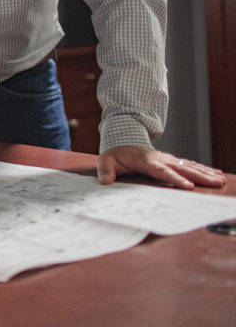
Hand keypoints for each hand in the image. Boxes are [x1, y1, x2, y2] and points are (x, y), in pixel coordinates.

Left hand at [97, 146, 226, 189]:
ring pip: (188, 166)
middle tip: (215, 183)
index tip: (188, 186)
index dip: (175, 178)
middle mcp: (160, 159)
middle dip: (199, 176)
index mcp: (145, 161)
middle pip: (181, 168)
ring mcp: (167, 159)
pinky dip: (203, 169)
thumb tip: (105, 181)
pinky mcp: (171, 161)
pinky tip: (215, 174)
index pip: (162, 170)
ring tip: (220, 180)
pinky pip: (189, 165)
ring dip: (205, 173)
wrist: (122, 140)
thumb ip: (106, 171)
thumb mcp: (107, 160)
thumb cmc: (115, 153)